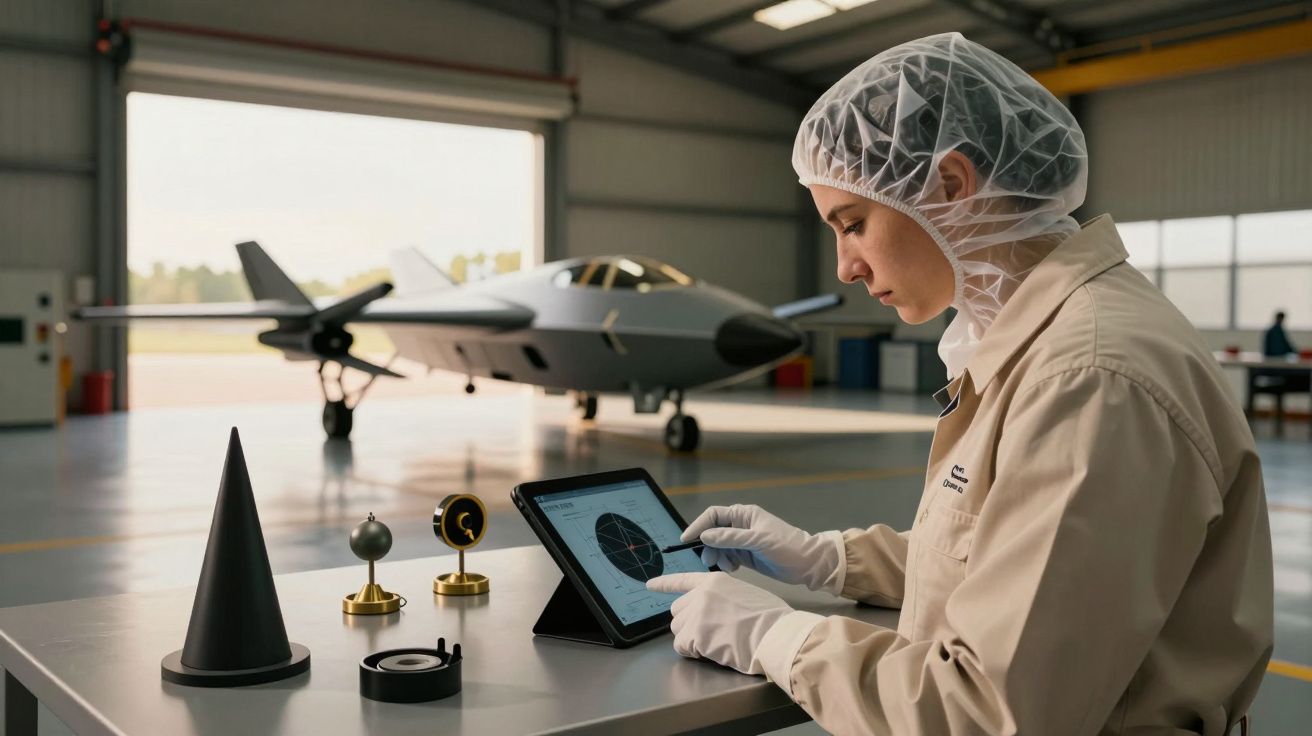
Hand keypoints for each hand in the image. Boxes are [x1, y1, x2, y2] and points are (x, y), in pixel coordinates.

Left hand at [646, 572, 791, 674]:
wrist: (776, 634)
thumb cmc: (770, 619)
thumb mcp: (745, 594)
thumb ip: (723, 597)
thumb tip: (715, 609)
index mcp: (715, 581)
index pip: (683, 580)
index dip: (664, 584)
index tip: (649, 585)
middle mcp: (701, 594)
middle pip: (677, 610)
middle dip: (688, 624)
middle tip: (710, 633)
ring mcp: (697, 613)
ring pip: (677, 630)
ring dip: (691, 640)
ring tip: (716, 642)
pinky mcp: (696, 634)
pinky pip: (682, 647)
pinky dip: (693, 653)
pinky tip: (713, 651)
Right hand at [683, 505, 843, 593]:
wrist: (808, 564)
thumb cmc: (787, 547)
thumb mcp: (759, 540)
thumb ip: (731, 538)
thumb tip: (705, 535)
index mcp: (744, 514)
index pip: (713, 515)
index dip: (698, 525)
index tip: (686, 540)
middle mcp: (740, 526)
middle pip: (713, 532)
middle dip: (708, 546)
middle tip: (710, 561)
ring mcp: (742, 541)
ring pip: (718, 547)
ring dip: (717, 556)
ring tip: (726, 567)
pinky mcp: (745, 555)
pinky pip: (726, 557)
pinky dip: (725, 563)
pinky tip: (733, 569)